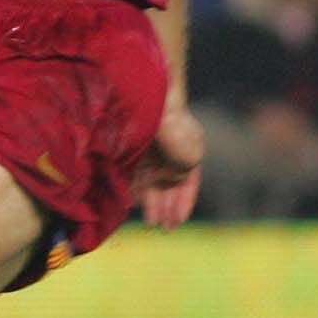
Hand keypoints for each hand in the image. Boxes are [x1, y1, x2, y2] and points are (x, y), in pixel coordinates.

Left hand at [133, 99, 204, 229]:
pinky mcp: (129, 145)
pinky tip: (132, 201)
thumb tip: (174, 180)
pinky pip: (134, 171)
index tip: (177, 221)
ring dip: (152, 202)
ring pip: (151, 180)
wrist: (143, 90)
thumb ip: (184, 166)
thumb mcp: (185, 146)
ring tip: (149, 221)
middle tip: (162, 227)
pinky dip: (136, 187)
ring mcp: (149, 146)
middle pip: (169, 184)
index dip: (183, 202)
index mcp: (187, 146)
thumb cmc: (168, 116)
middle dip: (166, 206)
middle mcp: (168, 148)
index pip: (188, 180)